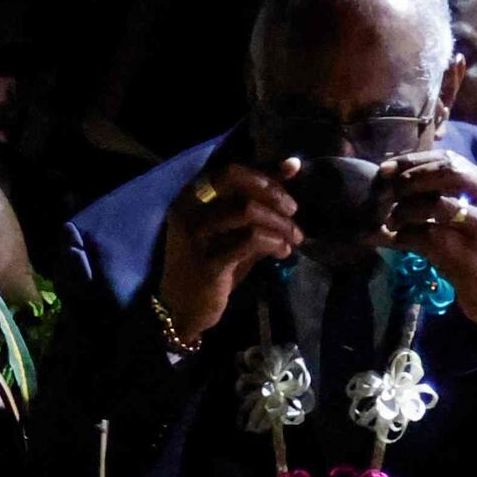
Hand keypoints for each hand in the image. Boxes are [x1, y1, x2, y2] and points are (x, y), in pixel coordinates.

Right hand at [153, 156, 304, 350]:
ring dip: (278, 223)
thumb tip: (291, 168)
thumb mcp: (232, 229)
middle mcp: (189, 210)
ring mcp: (196, 236)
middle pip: (239, 185)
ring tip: (294, 237)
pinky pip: (250, 240)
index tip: (291, 177)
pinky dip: (274, 242)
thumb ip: (257, 200)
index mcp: (192, 197)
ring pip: (248, 211)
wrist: (182, 308)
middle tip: (293, 211)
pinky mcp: (208, 261)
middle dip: (273, 194)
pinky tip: (283, 252)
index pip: (232, 172)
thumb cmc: (211, 264)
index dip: (265, 173)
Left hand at [376, 145, 476, 325]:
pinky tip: (395, 240)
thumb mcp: (464, 217)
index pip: (449, 159)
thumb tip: (388, 184)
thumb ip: (437, 197)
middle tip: (386, 192)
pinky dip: (406, 236)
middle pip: (447, 172)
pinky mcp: (470, 253)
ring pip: (438, 204)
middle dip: (410, 179)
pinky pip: (429, 237)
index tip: (385, 169)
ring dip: (406, 210)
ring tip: (390, 221)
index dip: (413, 161)